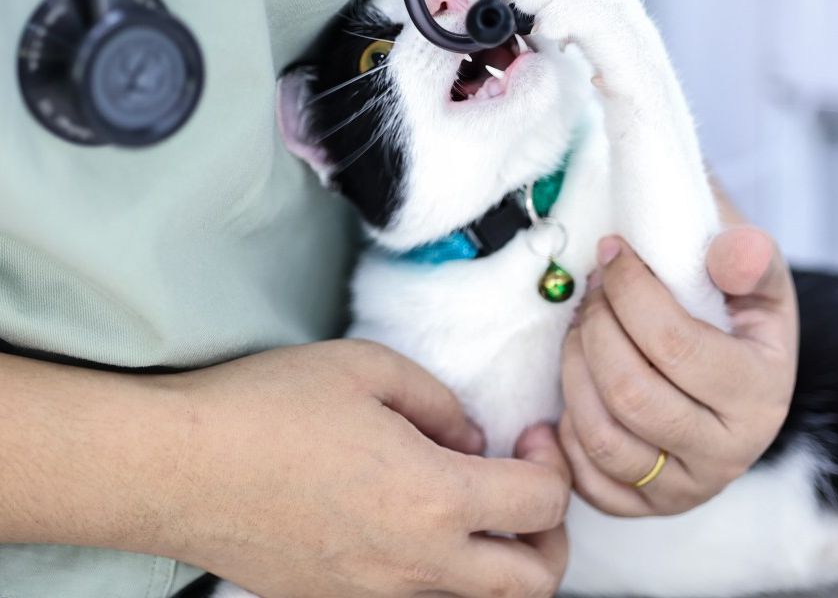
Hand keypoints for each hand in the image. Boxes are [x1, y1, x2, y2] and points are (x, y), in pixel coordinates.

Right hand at [158, 340, 569, 596]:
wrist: (178, 468)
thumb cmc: (269, 408)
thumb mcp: (369, 369)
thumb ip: (440, 403)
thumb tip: (472, 438)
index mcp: (433, 498)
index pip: (543, 503)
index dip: (552, 462)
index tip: (528, 434)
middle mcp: (416, 565)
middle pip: (534, 582)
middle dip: (550, 532)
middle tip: (525, 481)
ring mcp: (377, 597)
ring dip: (502, 561)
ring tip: (479, 506)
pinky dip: (445, 573)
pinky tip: (417, 520)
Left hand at [559, 228, 797, 515]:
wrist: (739, 365)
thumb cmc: (737, 309)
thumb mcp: (756, 273)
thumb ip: (746, 255)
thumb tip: (732, 254)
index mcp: (761, 393)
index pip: (672, 344)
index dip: (628, 290)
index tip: (612, 253)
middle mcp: (728, 453)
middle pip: (628, 392)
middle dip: (596, 326)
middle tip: (593, 289)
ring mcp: (686, 488)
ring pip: (600, 437)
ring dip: (574, 367)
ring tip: (582, 326)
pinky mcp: (647, 505)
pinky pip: (586, 479)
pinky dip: (566, 430)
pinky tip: (577, 379)